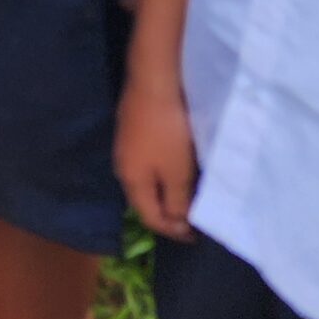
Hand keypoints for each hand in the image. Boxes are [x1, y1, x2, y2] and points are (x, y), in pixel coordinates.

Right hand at [114, 75, 196, 237]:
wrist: (153, 83)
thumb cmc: (167, 132)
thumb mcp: (177, 173)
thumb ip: (176, 203)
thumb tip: (175, 224)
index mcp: (131, 183)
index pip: (150, 218)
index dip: (173, 231)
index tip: (196, 236)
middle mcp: (122, 167)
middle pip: (144, 200)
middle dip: (167, 213)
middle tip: (192, 218)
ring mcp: (125, 147)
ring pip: (145, 180)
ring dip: (165, 192)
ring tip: (187, 194)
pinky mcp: (131, 130)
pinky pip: (146, 162)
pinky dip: (162, 173)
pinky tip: (174, 166)